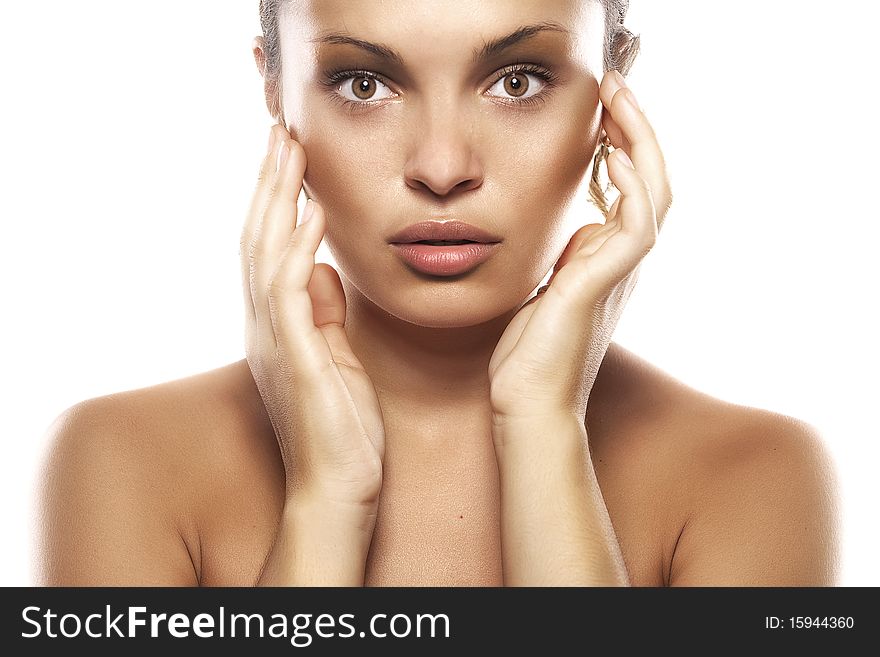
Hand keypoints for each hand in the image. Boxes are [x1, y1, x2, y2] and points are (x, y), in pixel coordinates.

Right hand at [241, 125, 385, 512]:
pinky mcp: (295, 357)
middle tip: (281, 131)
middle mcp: (266, 325)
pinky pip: (289, 291)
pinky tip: (312, 213)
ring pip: (264, 252)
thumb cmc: (342, 426)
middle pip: (258, 237)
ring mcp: (274, 340)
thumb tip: (321, 269)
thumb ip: (323, 312)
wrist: (339, 487)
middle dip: (269, 182)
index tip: (291, 156)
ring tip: (290, 149)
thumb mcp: (335, 357)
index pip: (270, 247)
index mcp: (277, 324)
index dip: (276, 199)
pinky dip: (296, 248)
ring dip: (277, 198)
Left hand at [488, 71, 672, 422]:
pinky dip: (634, 186)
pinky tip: (616, 155)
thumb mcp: (544, 290)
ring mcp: (618, 273)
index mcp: (604, 260)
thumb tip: (573, 228)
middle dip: (636, 129)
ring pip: (654, 193)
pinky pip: (637, 225)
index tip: (601, 109)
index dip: (623, 144)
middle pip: (651, 180)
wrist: (526, 404)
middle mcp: (620, 263)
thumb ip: (564, 258)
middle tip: (615, 86)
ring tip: (618, 99)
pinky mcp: (603, 285)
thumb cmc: (527, 355)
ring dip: (640, 141)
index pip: (629, 188)